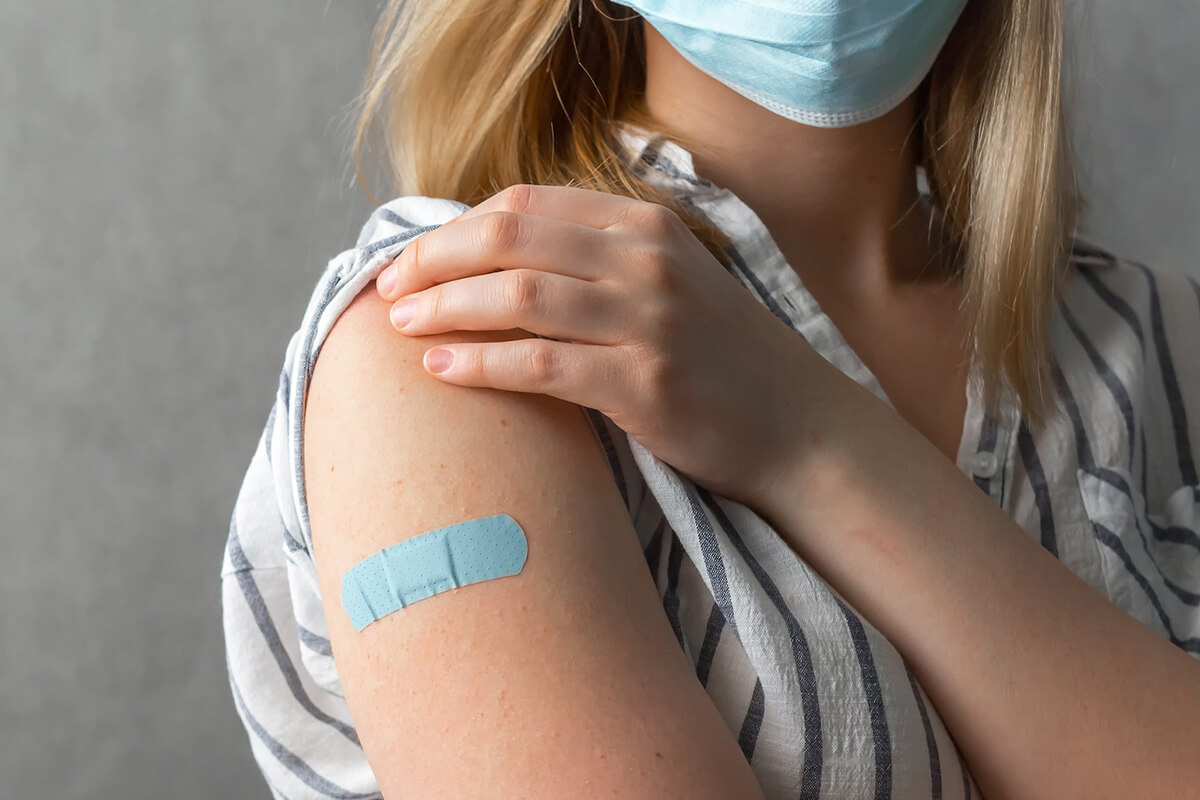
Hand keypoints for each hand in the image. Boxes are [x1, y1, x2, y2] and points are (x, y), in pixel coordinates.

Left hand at [374, 183, 814, 503]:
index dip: (457, 227)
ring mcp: (647, 319)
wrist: (798, 428)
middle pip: (509, 237)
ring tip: (401, 327)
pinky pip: (538, 364)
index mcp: (646, 225)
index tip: (415, 258)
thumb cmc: (719, 361)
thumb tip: (497, 267)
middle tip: (389, 290)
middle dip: (434, 259)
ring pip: (516, 295)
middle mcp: (645, 259)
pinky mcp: (642, 383)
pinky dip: (479, 364)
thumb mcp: (668, 285)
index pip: (527, 203)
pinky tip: (440, 372)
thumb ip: (597, 263)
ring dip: (445, 307)